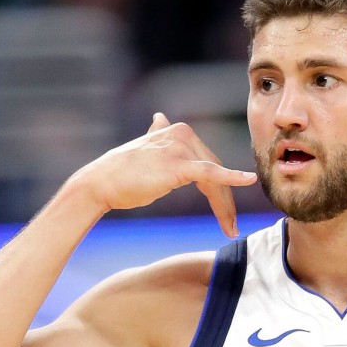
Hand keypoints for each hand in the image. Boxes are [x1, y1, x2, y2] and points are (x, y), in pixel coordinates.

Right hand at [74, 113, 256, 236]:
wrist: (98, 183)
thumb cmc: (119, 172)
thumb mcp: (143, 148)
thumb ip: (158, 135)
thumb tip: (160, 117)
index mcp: (178, 131)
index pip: (207, 162)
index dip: (221, 188)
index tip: (226, 213)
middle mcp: (183, 134)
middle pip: (215, 171)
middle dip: (225, 202)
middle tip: (231, 227)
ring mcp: (180, 148)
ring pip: (214, 179)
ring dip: (225, 207)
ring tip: (230, 229)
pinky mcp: (178, 165)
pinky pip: (211, 173)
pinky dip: (231, 177)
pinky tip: (248, 180)